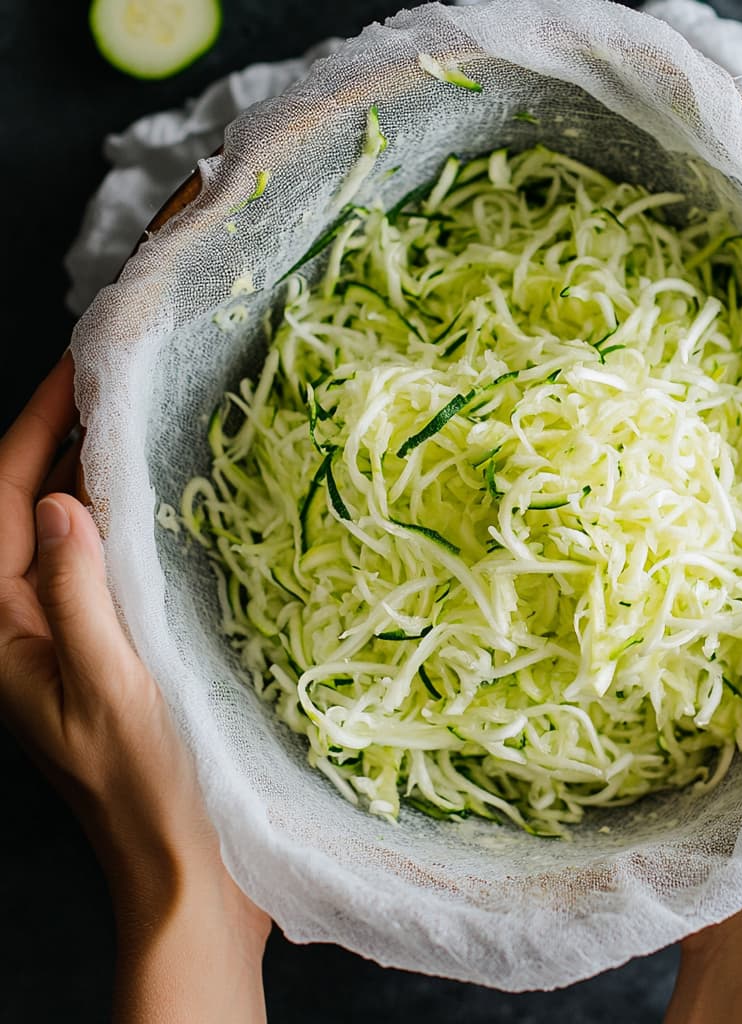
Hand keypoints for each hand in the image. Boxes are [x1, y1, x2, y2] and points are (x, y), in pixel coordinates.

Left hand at [0, 354, 270, 1023]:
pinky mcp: (106, 643)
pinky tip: (156, 495)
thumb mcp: (109, 687)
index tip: (76, 371)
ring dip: (89, 471)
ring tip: (132, 418)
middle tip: (111, 379)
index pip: (4, 504)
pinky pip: (103, 560)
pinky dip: (121, 517)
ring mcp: (65, 632)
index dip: (34, 429)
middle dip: (57, 436)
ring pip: (65, 530)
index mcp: (5, 631)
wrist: (180, 859)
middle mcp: (25, 623)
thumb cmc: (144, 785)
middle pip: (25, 506)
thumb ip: (77, 594)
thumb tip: (64, 502)